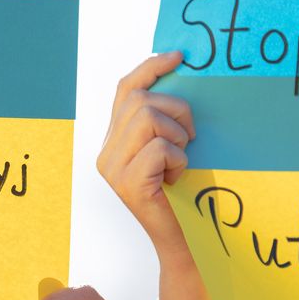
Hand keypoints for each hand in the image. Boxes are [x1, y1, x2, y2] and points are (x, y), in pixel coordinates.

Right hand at [96, 51, 193, 261]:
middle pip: (139, 99)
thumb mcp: (172, 146)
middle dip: (176, 108)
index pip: (126, 89)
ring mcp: (113, 169)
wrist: (188, 242)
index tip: (179, 57)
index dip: (150, 67)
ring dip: (177, 133)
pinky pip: (158, 147)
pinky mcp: (128, 184)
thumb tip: (180, 70)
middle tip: (192, 135)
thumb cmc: (186, 193)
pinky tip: (178, 176)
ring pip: (147, 117)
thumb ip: (164, 117)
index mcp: (115, 140)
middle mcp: (106, 152)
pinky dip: (178, 157)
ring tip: (182, 158)